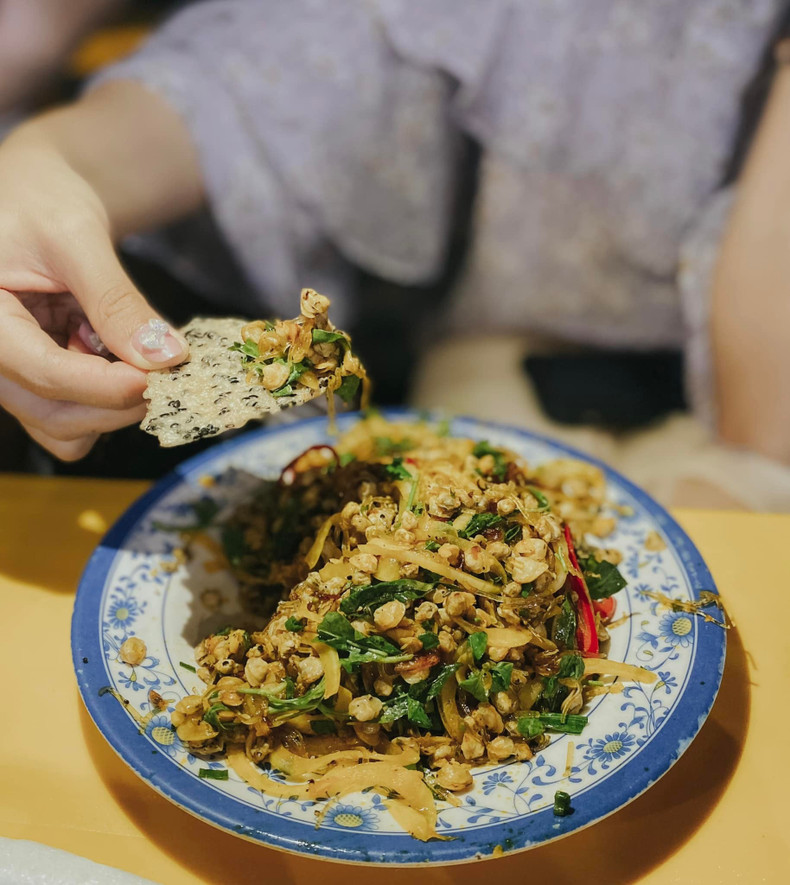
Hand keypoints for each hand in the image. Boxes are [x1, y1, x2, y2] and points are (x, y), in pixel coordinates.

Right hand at [0, 130, 188, 460]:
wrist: (34, 194)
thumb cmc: (41, 198)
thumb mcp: (77, 236)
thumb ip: (116, 300)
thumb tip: (165, 356)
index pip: (43, 373)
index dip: (107, 385)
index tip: (157, 377)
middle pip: (54, 414)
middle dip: (117, 402)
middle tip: (168, 371)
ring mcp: (10, 374)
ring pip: (64, 427)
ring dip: (114, 407)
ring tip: (139, 356)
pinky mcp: (34, 380)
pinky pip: (72, 415)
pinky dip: (105, 401)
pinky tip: (119, 359)